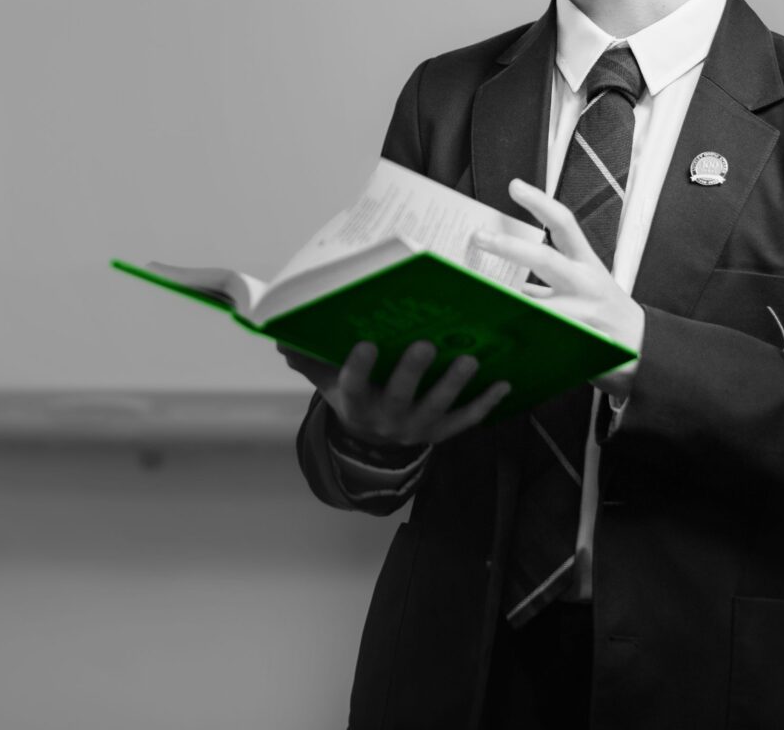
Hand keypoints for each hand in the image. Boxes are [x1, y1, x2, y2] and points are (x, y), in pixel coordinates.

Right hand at [277, 338, 511, 447]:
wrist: (373, 447)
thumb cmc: (353, 398)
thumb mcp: (328, 383)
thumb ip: (309, 360)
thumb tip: (280, 336)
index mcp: (356, 405)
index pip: (353, 386)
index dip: (358, 368)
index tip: (364, 344)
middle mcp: (386, 419)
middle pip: (399, 396)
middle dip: (413, 371)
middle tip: (426, 344)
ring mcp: (417, 428)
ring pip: (437, 407)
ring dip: (454, 383)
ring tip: (470, 358)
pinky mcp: (442, 432)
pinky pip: (466, 420)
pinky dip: (485, 403)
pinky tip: (503, 383)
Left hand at [474, 177, 645, 397]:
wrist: (643, 347)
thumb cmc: (603, 310)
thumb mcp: (582, 284)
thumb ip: (544, 278)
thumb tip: (501, 270)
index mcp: (586, 264)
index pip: (564, 224)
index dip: (540, 203)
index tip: (515, 186)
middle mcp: (585, 284)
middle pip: (545, 259)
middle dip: (509, 247)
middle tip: (479, 237)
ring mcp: (581, 314)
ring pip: (538, 304)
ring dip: (505, 299)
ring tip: (471, 292)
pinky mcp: (576, 342)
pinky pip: (539, 335)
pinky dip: (516, 333)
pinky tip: (491, 332)